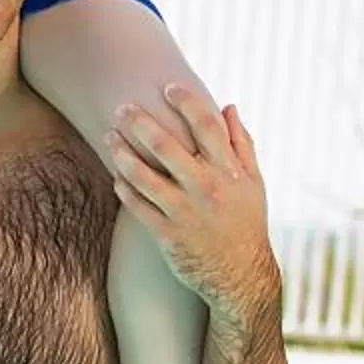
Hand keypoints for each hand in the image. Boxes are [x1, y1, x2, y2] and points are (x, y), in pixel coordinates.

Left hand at [102, 89, 280, 321]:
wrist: (241, 276)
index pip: (207, 126)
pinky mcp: (168, 234)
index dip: (187, 102)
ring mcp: (185, 212)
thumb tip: (229, 106)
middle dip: (140, 122)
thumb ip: (242, 143)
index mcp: (229, 172)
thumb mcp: (254, 183)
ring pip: (144, 176)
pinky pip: (137, 205)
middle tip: (122, 107)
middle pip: (167, 145)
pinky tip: (116, 175)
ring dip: (122, 153)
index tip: (169, 87)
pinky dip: (124, 188)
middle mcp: (207, 188)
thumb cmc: (245, 222)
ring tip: (109, 136)